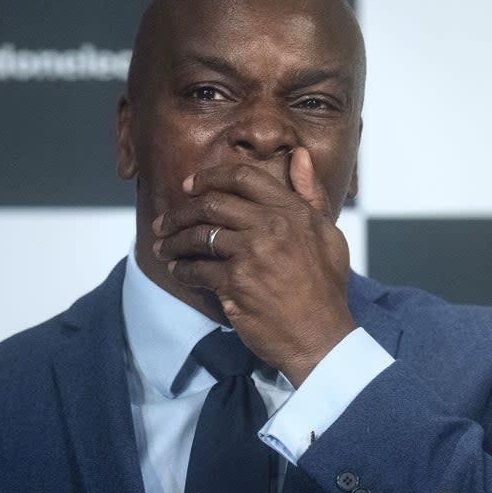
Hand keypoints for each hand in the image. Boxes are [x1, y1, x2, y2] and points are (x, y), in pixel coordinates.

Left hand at [151, 148, 355, 386]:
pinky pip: (197, 269)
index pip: (244, 178)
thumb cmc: (325, 288)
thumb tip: (300, 155)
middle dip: (181, 212)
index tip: (190, 185)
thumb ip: (311, 193)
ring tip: (162, 248)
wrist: (321, 337)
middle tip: (164, 222)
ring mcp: (252, 254)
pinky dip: (182, 270)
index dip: (210, 177)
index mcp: (293, 211)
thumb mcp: (329, 234)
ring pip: (199, 236)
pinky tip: (177, 272)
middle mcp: (272, 226)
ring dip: (174, 241)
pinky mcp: (235, 282)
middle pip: (212, 204)